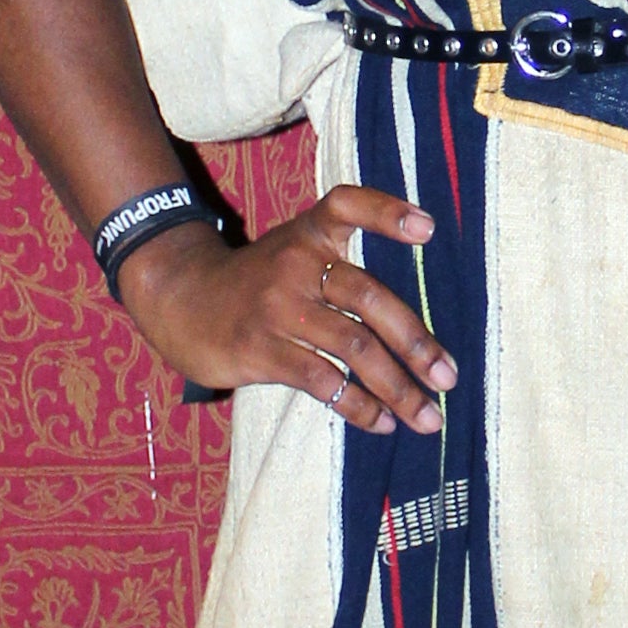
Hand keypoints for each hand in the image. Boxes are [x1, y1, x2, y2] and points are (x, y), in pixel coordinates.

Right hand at [120, 188, 457, 432]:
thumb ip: (342, 265)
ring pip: (354, 347)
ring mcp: (278, 308)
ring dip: (398, 388)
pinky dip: (358, 405)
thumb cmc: (256, 283)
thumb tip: (414, 328)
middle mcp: (296, 264)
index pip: (348, 204)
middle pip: (369, 298)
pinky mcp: (261, 350)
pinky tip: (381, 422)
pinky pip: (322, 380)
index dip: (387, 213)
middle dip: (417, 343)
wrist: (178, 300)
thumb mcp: (292, 252)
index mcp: (309, 234)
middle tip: (449, 378)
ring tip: (427, 417)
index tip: (428, 229)